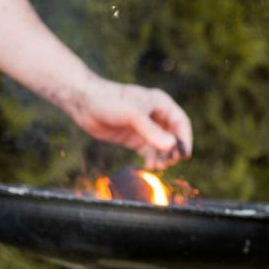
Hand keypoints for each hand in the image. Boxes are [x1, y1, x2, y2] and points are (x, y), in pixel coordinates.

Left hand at [67, 76, 193, 169]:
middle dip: (173, 150)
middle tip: (169, 163)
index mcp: (161, 104)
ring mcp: (144, 127)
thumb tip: (171, 146)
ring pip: (161, 145)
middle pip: (173, 136)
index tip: (184, 156)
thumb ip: (151, 131)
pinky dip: (151, 159)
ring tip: (158, 167)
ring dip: (163, 157)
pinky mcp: (133, 136)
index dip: (184, 139)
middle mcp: (155, 115)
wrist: (84, 104)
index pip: (181, 123)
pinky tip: (149, 166)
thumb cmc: (109, 101)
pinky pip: (148, 150)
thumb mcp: (132, 115)